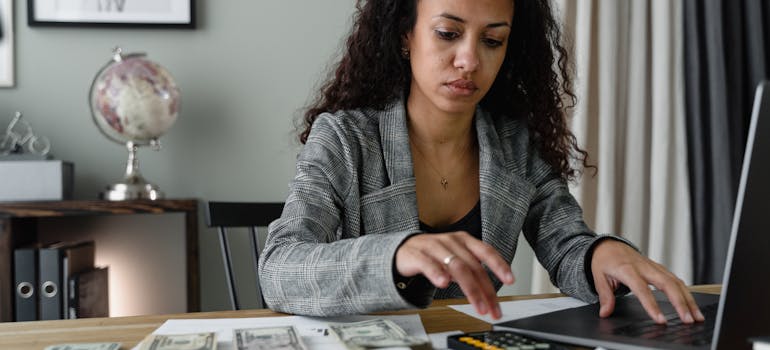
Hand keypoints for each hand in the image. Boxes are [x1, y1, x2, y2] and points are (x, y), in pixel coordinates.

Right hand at [395, 231, 513, 318]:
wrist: (403, 250)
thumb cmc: (434, 255)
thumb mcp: (457, 259)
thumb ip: (472, 271)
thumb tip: (490, 292)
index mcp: (464, 241)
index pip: (486, 251)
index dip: (499, 265)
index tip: (511, 280)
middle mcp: (452, 242)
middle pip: (473, 266)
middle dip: (485, 290)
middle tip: (491, 308)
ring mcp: (434, 247)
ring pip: (456, 267)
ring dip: (470, 288)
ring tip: (477, 304)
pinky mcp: (417, 255)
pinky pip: (429, 264)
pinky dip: (437, 274)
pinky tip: (444, 283)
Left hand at [590, 239, 704, 323]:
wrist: (608, 245)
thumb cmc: (604, 260)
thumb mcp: (598, 277)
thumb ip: (605, 295)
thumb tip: (605, 313)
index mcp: (627, 270)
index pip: (642, 289)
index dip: (652, 305)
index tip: (660, 319)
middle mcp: (644, 267)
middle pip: (667, 284)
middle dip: (680, 303)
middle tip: (688, 320)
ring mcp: (653, 267)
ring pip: (675, 281)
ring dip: (688, 299)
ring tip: (696, 316)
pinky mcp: (659, 268)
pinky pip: (675, 279)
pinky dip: (686, 292)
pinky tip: (692, 304)